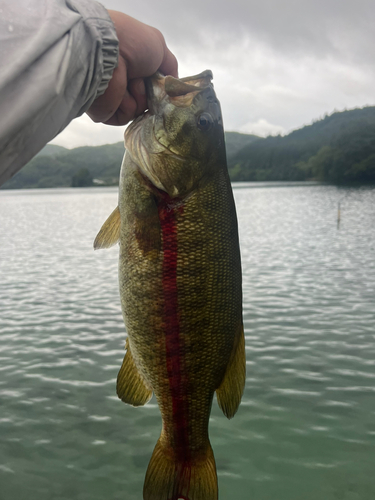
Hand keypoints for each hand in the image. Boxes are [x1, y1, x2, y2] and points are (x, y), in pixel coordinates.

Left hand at [86, 11, 177, 125]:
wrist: (106, 53)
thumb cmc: (132, 43)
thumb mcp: (159, 46)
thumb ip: (170, 65)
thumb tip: (174, 83)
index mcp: (130, 63)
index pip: (150, 81)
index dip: (159, 83)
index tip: (164, 82)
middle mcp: (120, 79)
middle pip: (148, 97)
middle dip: (152, 92)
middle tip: (146, 80)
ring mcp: (112, 96)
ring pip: (139, 109)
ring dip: (140, 97)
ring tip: (130, 82)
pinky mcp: (105, 111)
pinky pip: (127, 116)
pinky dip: (128, 106)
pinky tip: (121, 93)